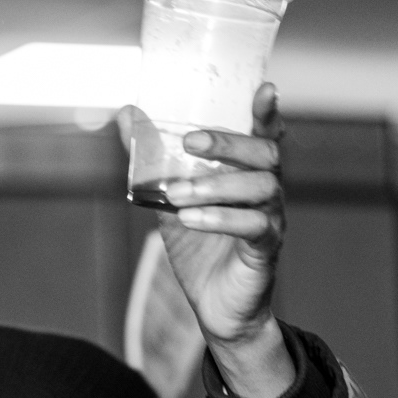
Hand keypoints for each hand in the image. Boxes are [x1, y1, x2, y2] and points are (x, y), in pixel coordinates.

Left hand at [118, 85, 292, 397]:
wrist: (215, 308)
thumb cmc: (200, 249)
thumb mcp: (168, 199)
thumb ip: (152, 159)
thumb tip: (126, 113)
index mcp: (248, 174)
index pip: (265, 135)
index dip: (268, 111)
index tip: (265, 88)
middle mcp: (267, 192)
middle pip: (266, 154)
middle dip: (230, 142)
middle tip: (190, 142)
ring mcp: (271, 220)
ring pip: (261, 189)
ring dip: (215, 186)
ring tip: (176, 195)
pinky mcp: (265, 251)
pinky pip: (253, 227)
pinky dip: (220, 219)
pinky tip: (190, 219)